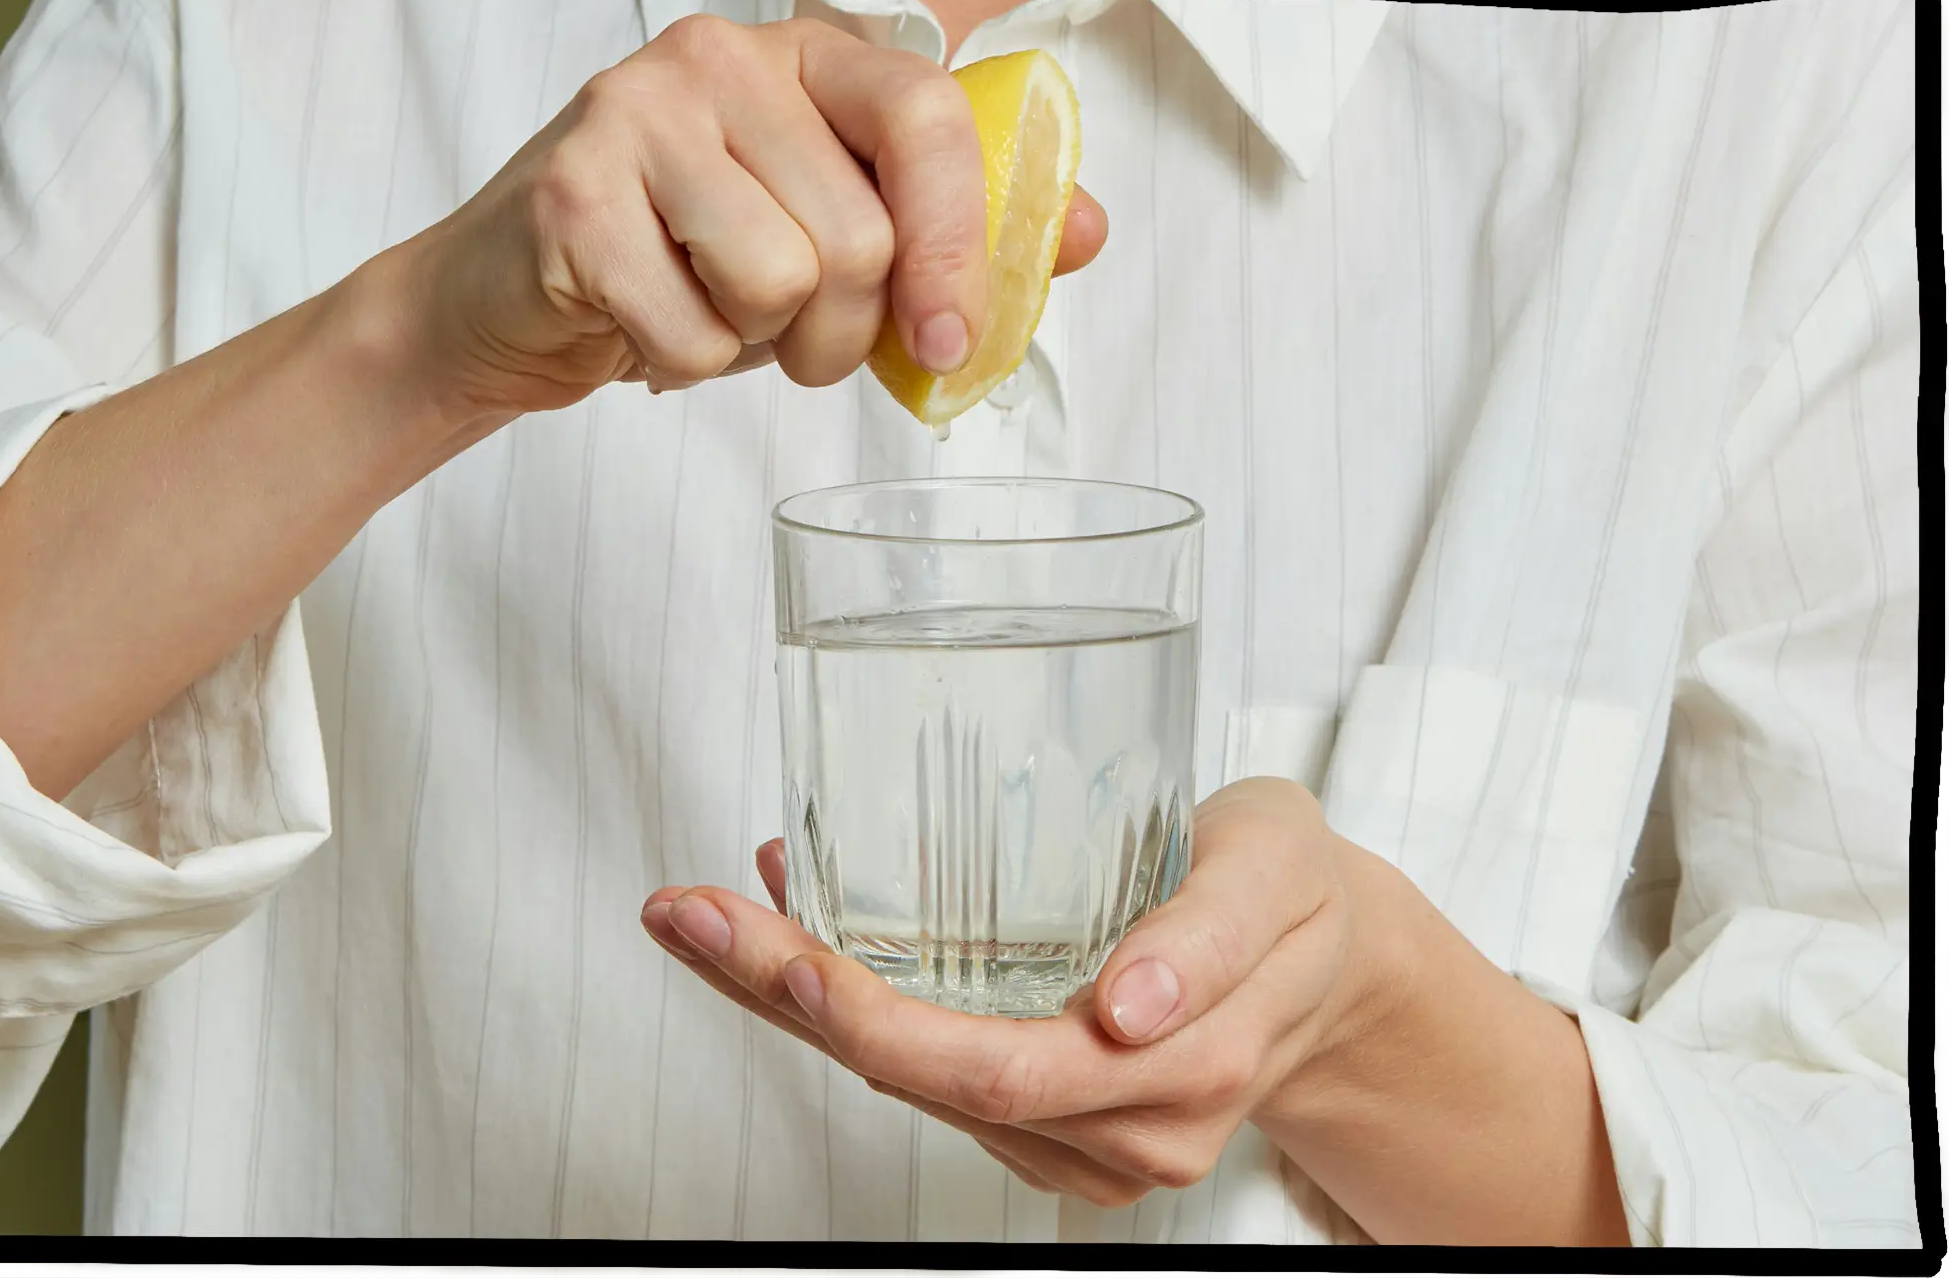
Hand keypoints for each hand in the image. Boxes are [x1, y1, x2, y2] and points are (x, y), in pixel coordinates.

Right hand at [385, 13, 1106, 416]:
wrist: (517, 298)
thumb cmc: (688, 261)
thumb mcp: (833, 237)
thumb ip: (954, 230)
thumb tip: (1084, 233)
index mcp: (806, 57)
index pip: (926, 120)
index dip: (956, 245)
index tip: (949, 339)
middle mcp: (723, 61)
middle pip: (859, 237)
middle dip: (842, 334)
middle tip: (790, 337)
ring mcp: (638, 113)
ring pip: (783, 282)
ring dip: (764, 349)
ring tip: (715, 317)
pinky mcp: (573, 193)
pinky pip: (696, 331)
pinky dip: (687, 365)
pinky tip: (650, 325)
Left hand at [639, 778, 1393, 1206]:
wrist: (1326, 959)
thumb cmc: (1297, 893)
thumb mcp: (1278, 868)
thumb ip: (1210, 932)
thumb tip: (1126, 1008)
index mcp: (1182, 1066)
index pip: (995, 1068)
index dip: (874, 1018)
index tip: (781, 948)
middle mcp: (1124, 1129)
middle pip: (925, 1082)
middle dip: (789, 1002)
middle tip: (683, 917)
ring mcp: (1084, 1140)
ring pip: (911, 1088)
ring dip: (797, 1006)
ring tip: (709, 917)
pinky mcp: (1052, 1126)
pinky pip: (930, 1078)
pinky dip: (850, 1010)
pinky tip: (793, 941)